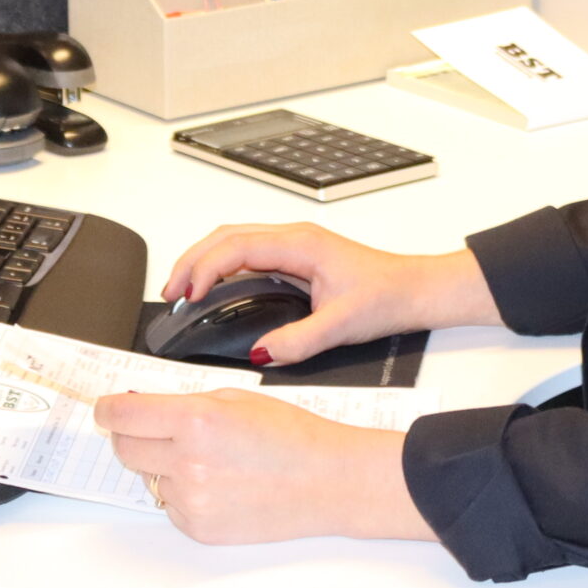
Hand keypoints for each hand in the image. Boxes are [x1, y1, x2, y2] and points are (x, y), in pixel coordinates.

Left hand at [95, 389, 432, 543]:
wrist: (327, 482)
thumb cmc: (292, 435)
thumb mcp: (236, 398)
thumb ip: (185, 403)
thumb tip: (144, 409)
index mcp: (196, 420)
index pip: (122, 415)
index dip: (108, 409)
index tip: (106, 409)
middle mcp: (187, 462)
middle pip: (124, 447)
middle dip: (133, 434)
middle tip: (157, 429)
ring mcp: (191, 500)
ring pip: (147, 477)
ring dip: (162, 465)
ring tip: (208, 459)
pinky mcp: (198, 528)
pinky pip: (169, 505)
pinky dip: (183, 492)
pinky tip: (219, 484)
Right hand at [162, 223, 497, 365]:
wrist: (415, 289)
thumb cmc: (387, 295)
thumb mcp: (343, 325)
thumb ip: (300, 339)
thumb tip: (262, 351)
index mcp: (300, 244)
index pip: (237, 247)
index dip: (206, 268)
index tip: (188, 294)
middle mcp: (293, 238)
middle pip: (226, 236)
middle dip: (193, 259)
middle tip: (171, 290)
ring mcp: (293, 246)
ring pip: (234, 241)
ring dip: (204, 260)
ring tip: (182, 288)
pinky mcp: (296, 258)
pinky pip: (248, 254)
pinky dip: (222, 266)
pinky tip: (213, 288)